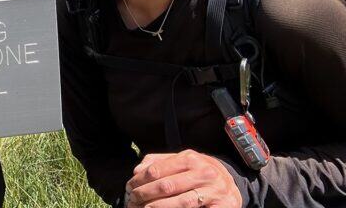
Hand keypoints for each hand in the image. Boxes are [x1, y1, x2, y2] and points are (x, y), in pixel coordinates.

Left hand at [125, 150, 241, 207]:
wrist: (232, 184)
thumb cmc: (199, 172)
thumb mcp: (182, 161)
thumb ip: (159, 162)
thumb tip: (137, 171)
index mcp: (190, 159)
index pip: (157, 170)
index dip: (139, 180)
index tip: (129, 188)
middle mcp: (203, 173)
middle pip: (166, 186)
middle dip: (145, 195)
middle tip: (132, 202)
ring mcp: (214, 191)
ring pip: (181, 203)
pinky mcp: (221, 207)